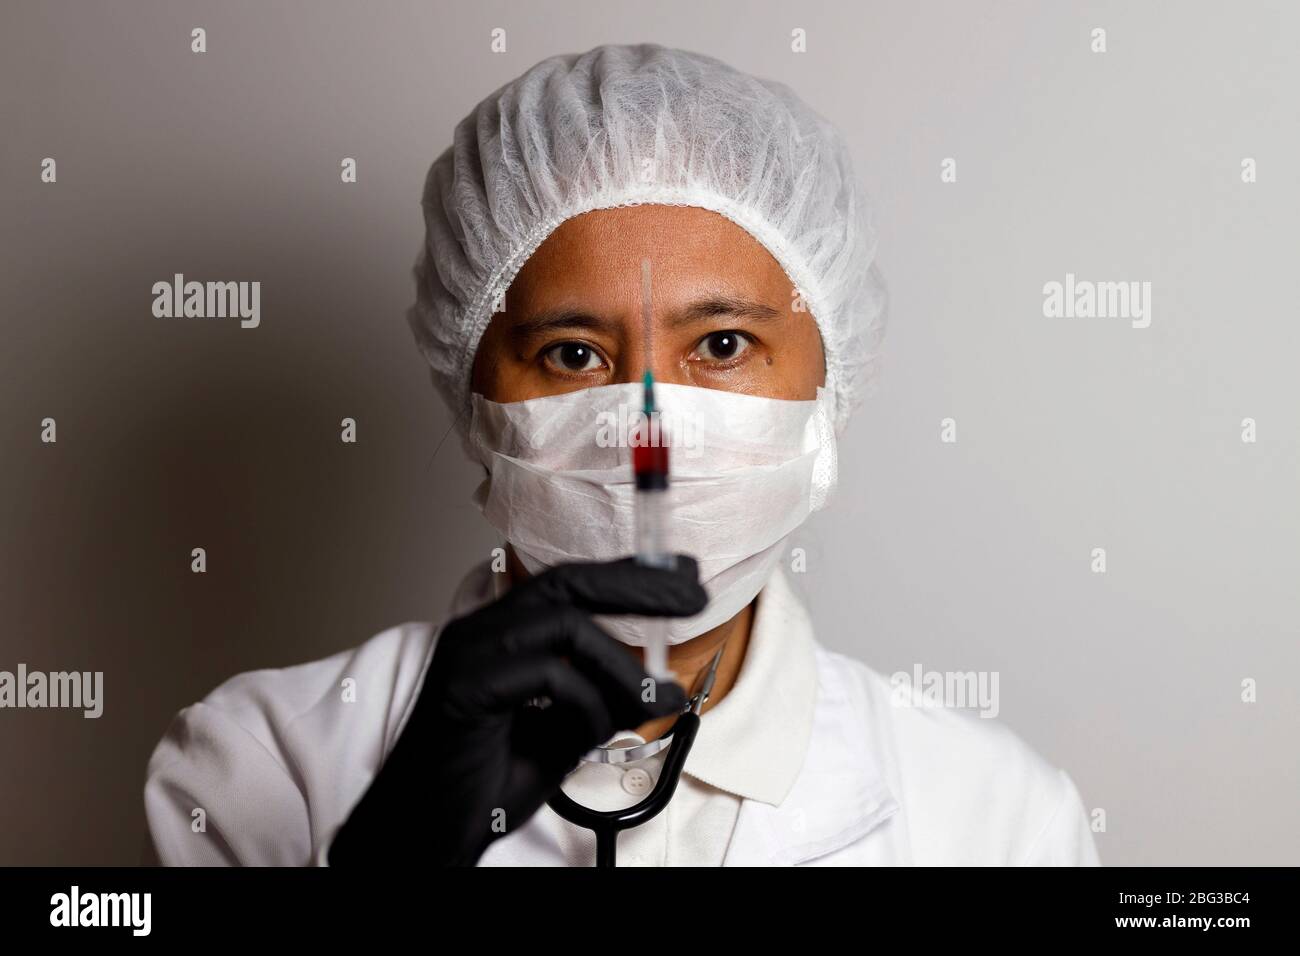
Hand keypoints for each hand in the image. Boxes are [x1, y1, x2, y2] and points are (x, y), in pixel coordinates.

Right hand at [327, 556, 706, 865]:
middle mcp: (481, 631)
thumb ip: (603, 704)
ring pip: (568, 625)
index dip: (628, 574)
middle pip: (569, 581)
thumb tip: (661, 687)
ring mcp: (469, 653)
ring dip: (624, 667)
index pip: (571, 584)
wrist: (422, 832)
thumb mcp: (563, 737)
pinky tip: (588, 733)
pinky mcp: (465, 686)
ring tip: (653, 703)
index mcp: (501, 635)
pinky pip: (550, 674)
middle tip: (694, 598)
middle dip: (639, 585)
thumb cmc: (481, 784)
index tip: (683, 575)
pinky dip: (587, 704)